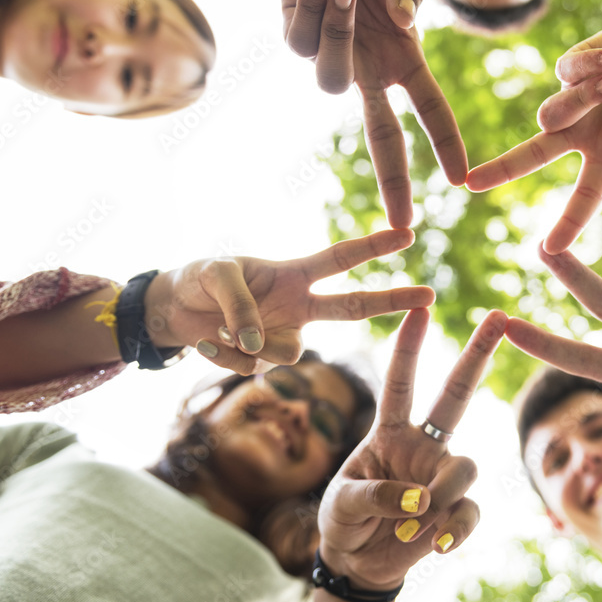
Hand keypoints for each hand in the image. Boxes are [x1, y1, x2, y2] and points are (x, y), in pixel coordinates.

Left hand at [144, 229, 434, 373]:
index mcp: (293, 274)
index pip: (340, 259)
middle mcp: (298, 306)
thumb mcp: (215, 274)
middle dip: (391, 299)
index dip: (372, 247)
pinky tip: (209, 342)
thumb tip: (259, 347)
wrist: (172, 310)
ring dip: (248, 342)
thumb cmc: (199, 279)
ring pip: (287, 353)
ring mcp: (283, 335)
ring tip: (218, 327)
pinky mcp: (262, 361)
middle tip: (429, 294)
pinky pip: (252, 367)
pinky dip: (224, 355)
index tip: (406, 235)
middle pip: (353, 306)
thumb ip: (242, 306)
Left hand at [279, 0, 466, 227]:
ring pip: (329, 79)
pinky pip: (300, 40)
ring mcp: (332, 59)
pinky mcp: (295, 40)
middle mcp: (369, 69)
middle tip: (400, 223)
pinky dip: (310, 2)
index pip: (430, 110)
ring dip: (336, 32)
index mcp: (404, 59)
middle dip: (392, 180)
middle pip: (383, 136)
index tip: (460, 180)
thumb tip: (403, 21)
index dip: (446, 144)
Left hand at [316, 308, 506, 590]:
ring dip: (441, 494)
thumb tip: (421, 499)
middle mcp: (422, 445)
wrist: (356, 563)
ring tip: (412, 523)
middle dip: (476, 354)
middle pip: (455, 395)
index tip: (419, 308)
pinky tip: (437, 546)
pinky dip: (455, 529)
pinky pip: (470, 511)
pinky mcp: (454, 511)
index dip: (409, 346)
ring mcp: (441, 476)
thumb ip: (374, 495)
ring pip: (465, 466)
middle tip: (497, 317)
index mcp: (388, 431)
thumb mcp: (342, 502)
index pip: (400, 383)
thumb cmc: (343, 520)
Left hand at [466, 0, 601, 252]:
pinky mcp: (569, 68)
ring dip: (580, 99)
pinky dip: (590, 65)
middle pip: (534, 154)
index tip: (549, 249)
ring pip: (552, 112)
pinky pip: (565, 72)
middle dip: (502, 168)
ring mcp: (571, 100)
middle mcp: (580, 132)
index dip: (569, 222)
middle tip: (471, 183)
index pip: (587, 195)